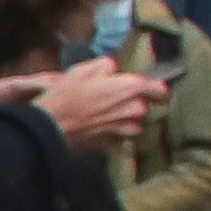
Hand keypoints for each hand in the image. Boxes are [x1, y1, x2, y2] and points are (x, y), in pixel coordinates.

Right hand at [10, 64, 164, 152]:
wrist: (50, 127)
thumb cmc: (65, 96)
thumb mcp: (84, 69)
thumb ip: (107, 65)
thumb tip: (113, 70)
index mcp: (130, 88)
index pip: (160, 89)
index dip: (155, 88)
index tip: (149, 89)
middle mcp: (135, 110)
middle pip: (144, 106)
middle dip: (132, 104)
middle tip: (112, 101)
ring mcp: (125, 130)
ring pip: (134, 124)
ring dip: (124, 120)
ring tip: (105, 116)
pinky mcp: (114, 144)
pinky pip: (120, 138)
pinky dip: (113, 134)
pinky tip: (98, 129)